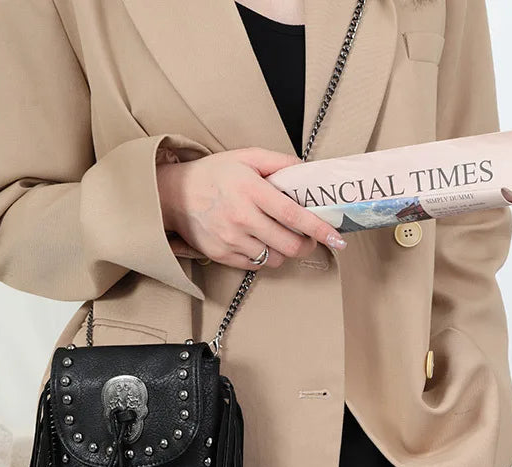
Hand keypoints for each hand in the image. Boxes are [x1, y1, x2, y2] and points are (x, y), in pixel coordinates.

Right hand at [156, 147, 346, 270]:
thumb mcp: (246, 156)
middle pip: (290, 245)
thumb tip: (306, 171)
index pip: (294, 215)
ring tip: (281, 237)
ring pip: (275, 259)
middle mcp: (242, 218)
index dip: (320, 229)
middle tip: (309, 238)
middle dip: (307, 245)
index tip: (338, 238)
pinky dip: (265, 257)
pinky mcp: (221, 255)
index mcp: (252, 191)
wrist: (173, 194)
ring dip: (285, 251)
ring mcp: (231, 240)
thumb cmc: (214, 174)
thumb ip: (279, 162)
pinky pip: (256, 265)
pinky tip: (260, 242)